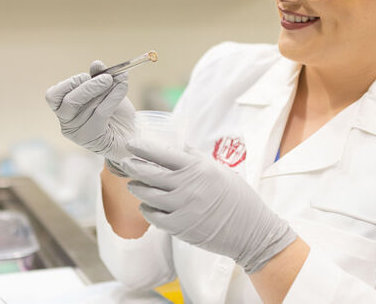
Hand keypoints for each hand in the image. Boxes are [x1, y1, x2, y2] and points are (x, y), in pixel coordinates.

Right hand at [45, 61, 134, 173]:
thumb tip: (96, 64)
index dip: (68, 84)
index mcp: (64, 109)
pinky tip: (123, 87)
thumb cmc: (114, 111)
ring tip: (117, 81)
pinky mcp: (93, 139)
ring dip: (102, 90)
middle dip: (88, 86)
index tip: (86, 76)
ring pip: (85, 107)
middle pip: (68, 101)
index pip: (52, 96)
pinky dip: (113, 96)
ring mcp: (78, 133)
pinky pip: (101, 113)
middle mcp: (67, 122)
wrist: (129, 132)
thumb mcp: (105, 90)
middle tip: (107, 78)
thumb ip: (98, 77)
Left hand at [121, 143, 296, 273]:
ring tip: (133, 184)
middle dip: (133, 167)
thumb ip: (197, 158)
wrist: (250, 231)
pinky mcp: (180, 228)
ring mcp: (183, 208)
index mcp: (198, 169)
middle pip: (150, 173)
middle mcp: (188, 187)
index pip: (163, 154)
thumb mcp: (220, 170)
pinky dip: (147, 209)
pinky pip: (154, 216)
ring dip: (137, 188)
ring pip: (148, 195)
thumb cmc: (237, 198)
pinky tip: (146, 205)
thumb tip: (178, 146)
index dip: (144, 148)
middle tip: (125, 163)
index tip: (131, 144)